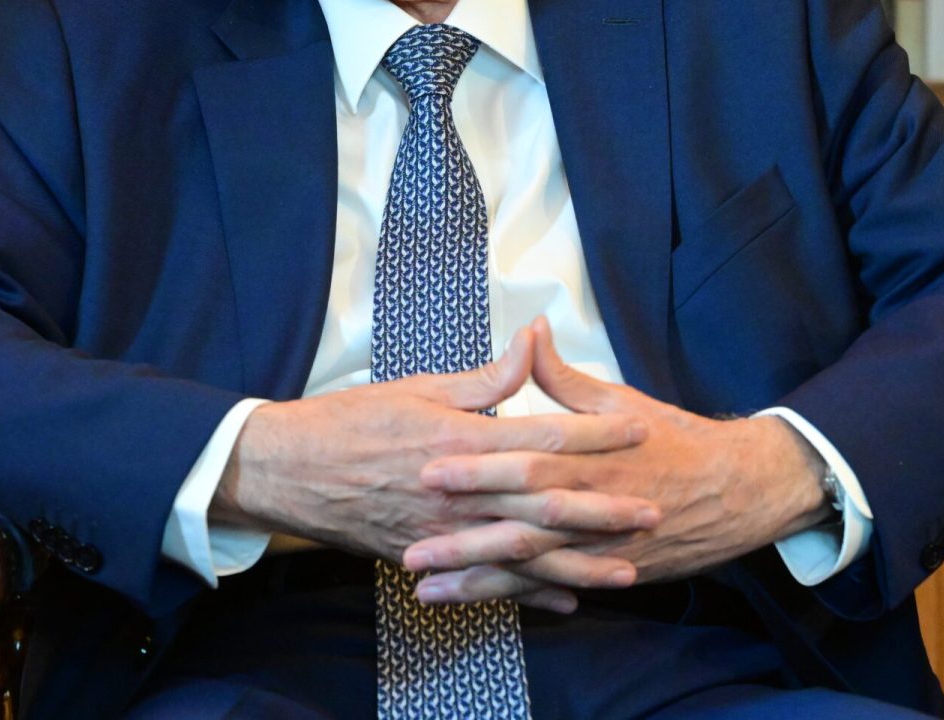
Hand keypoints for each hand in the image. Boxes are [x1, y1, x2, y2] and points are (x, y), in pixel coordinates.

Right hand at [213, 324, 661, 611]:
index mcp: (463, 442)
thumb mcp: (419, 387)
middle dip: (605, 509)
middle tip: (654, 510)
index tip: (639, 427)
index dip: (597, 433)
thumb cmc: (351, 420)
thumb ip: (484, 378)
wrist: (289, 471)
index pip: (546, 438)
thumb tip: (531, 343)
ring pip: (526, 555)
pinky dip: (529, 594)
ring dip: (579, 564)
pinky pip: (488, 583)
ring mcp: (445, 534)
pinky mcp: (428, 558)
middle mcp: (461, 494)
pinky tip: (566, 602)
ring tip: (626, 569)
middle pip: (547, 504)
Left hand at [404, 319, 831, 605]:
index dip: (477, 469)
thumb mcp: (619, 399)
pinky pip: (553, 587)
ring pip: (531, 566)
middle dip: (464, 537)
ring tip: (427, 584)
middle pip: (520, 523)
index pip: (524, 461)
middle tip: (412, 543)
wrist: (738, 489)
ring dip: (478, 577)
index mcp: (589, 457)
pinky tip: (476, 600)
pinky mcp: (609, 571)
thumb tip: (532, 330)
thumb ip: (564, 376)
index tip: (429, 469)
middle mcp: (592, 505)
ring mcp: (600, 545)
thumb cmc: (673, 438)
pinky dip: (516, 597)